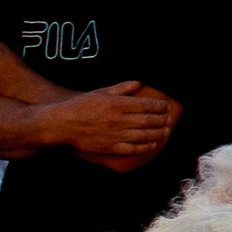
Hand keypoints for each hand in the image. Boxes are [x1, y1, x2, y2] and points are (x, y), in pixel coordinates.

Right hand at [44, 81, 178, 159]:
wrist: (62, 124)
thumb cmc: (80, 106)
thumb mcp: (100, 92)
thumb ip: (121, 88)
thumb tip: (139, 82)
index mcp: (115, 104)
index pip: (145, 105)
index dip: (158, 106)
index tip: (166, 106)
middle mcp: (117, 120)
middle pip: (147, 120)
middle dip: (161, 119)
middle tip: (169, 118)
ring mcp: (113, 135)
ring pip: (143, 135)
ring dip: (157, 133)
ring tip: (165, 131)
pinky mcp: (109, 147)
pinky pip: (131, 149)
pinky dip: (144, 147)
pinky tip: (152, 144)